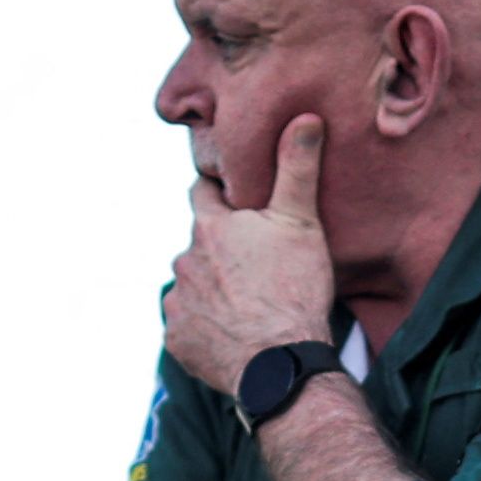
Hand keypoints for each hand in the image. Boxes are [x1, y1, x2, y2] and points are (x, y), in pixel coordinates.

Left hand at [163, 115, 341, 392]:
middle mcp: (185, 260)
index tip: (236, 199)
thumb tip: (303, 117)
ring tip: (244, 302)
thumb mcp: (301, 222)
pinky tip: (231, 332)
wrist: (280, 363)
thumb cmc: (294, 290)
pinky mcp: (177, 340)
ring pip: (191, 284)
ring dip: (210, 288)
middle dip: (219, 247)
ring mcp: (178, 302)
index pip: (203, 192)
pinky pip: (187, 326)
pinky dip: (204, 326)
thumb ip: (297, 168)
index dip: (221, 192)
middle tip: (252, 262)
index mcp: (211, 227)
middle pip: (199, 243)